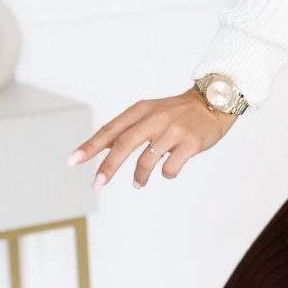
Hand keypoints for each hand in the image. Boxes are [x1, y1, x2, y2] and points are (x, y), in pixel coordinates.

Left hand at [67, 87, 239, 188]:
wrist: (213, 104)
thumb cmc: (176, 113)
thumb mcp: (150, 113)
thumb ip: (127, 130)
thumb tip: (99, 150)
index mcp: (142, 109)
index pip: (111, 129)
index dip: (91, 145)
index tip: (73, 160)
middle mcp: (156, 117)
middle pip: (124, 144)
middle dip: (108, 167)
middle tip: (97, 184)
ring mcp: (174, 130)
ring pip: (147, 160)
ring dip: (139, 176)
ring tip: (139, 183)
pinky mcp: (191, 143)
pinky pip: (171, 167)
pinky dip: (166, 174)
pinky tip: (168, 170)